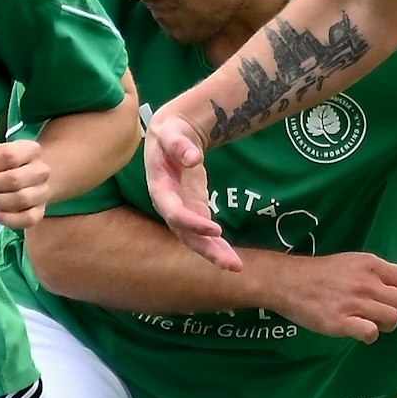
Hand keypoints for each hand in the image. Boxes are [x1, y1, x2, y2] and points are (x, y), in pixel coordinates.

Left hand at [0, 136, 50, 228]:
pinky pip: (28, 219)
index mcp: (32, 149)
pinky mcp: (39, 212)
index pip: (10, 156)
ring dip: (0, 201)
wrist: (11, 181)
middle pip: (15, 179)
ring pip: (22, 199)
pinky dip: (9, 219)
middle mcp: (43, 170)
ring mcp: (43, 191)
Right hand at [142, 112, 241, 271]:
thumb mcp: (170, 131)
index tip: (215, 229)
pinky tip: (231, 257)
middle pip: (184, 234)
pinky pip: (203, 233)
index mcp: (159, 187)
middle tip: (231, 264)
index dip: (191, 223)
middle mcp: (167, 205)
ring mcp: (181, 210)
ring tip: (236, 266)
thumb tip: (193, 158)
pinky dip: (216, 245)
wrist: (171, 135)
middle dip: (206, 249)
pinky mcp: (193, 210)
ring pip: (194, 239)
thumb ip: (179, 144)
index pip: (173, 211)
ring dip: (214, 253)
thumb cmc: (169, 131)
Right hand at [253, 250, 396, 342]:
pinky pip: (371, 333)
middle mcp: (367, 282)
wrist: (288, 281)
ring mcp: (354, 302)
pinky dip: (369, 336)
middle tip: (381, 312)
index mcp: (372, 264)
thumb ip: (377, 272)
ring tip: (367, 321)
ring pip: (393, 319)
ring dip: (384, 325)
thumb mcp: (353, 261)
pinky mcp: (340, 322)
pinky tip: (358, 330)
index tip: (392, 297)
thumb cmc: (322, 273)